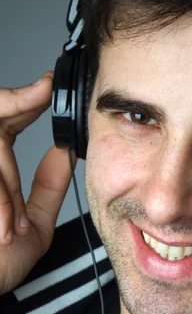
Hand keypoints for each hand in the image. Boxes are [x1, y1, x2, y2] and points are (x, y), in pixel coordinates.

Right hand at [0, 73, 76, 294]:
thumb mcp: (33, 225)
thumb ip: (46, 187)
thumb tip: (64, 152)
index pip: (4, 119)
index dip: (26, 98)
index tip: (48, 86)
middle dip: (14, 101)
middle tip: (41, 91)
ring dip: (3, 183)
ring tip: (11, 224)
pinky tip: (4, 228)